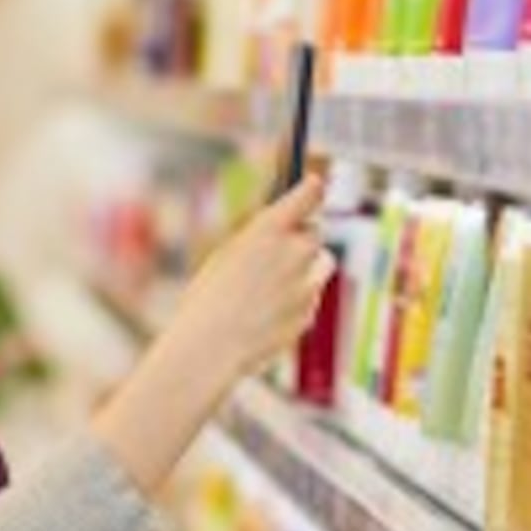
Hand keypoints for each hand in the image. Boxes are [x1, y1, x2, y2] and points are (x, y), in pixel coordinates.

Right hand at [164, 174, 335, 382]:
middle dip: (302, 237)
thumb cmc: (208, 299)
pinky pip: (311, 296)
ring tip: (275, 284)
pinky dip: (299, 299)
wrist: (210, 346)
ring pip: (322, 263)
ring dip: (307, 267)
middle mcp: (294, 252)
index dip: (312, 188)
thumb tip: (286, 232)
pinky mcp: (310, 312)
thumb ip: (261, 240)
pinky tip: (269, 312)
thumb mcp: (227, 255)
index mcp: (269, 230)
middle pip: (315, 232)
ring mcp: (307, 284)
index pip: (306, 195)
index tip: (315, 184)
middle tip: (283, 248)